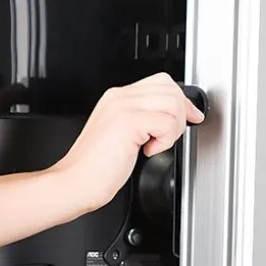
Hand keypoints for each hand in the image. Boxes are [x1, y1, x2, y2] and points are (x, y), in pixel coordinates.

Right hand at [52, 72, 204, 214]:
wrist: (75, 182)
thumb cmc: (96, 168)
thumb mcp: (121, 135)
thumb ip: (142, 120)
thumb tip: (171, 118)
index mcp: (117, 97)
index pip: (160, 82)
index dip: (180, 99)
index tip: (190, 116)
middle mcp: (119, 97)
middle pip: (169, 87)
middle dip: (181, 113)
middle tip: (173, 136)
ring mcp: (122, 107)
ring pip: (171, 102)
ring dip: (174, 127)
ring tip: (158, 144)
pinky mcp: (128, 122)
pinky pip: (166, 122)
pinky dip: (166, 140)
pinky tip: (149, 151)